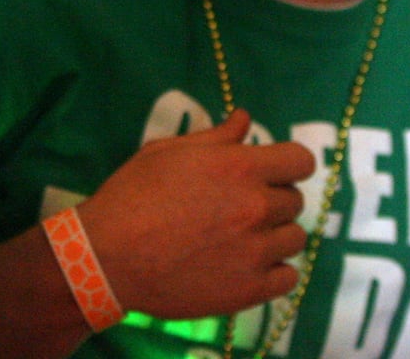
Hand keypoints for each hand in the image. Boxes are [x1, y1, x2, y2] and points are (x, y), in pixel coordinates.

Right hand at [80, 108, 312, 318]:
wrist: (108, 256)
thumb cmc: (131, 195)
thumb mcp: (166, 153)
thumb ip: (214, 137)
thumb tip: (243, 118)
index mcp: (239, 167)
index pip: (301, 160)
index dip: (286, 164)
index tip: (269, 172)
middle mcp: (257, 207)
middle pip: (294, 200)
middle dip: (271, 199)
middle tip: (235, 208)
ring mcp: (257, 251)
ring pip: (294, 239)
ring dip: (273, 235)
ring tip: (238, 239)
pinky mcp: (251, 290)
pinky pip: (289, 278)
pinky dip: (273, 271)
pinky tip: (245, 265)